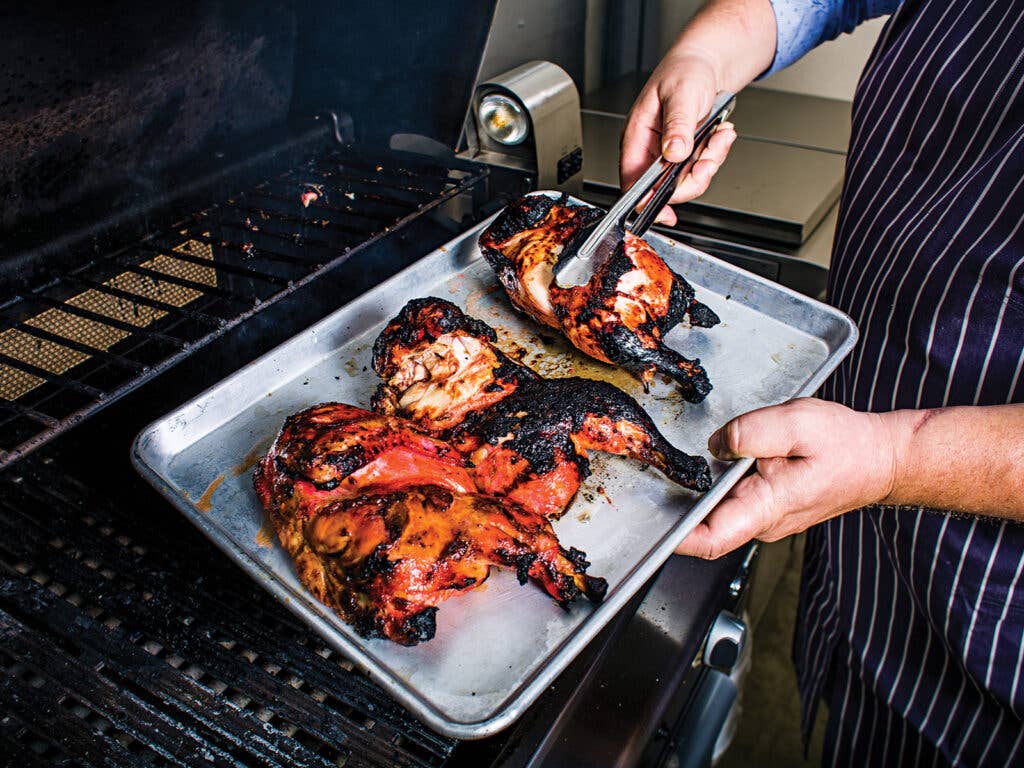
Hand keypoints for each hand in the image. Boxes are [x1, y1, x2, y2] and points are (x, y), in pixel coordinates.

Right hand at [620, 51, 737, 226]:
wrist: (706, 61)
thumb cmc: (684, 70)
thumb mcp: (681, 95)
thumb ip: (677, 126)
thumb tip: (673, 153)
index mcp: (637, 137)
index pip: (633, 181)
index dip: (646, 201)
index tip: (665, 214)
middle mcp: (650, 150)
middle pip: (665, 188)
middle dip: (694, 177)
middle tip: (709, 158)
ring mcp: (669, 154)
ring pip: (688, 180)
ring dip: (710, 162)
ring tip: (719, 136)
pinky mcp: (687, 154)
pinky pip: (701, 168)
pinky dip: (716, 154)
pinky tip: (720, 134)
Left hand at [677, 398, 898, 558]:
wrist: (882, 458)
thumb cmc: (847, 445)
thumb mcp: (797, 423)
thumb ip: (750, 432)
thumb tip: (715, 443)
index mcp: (766, 507)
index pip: (711, 539)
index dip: (676, 538)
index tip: (648, 528)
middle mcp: (762, 521)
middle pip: (706, 522)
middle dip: (680, 501)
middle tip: (659, 472)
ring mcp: (765, 517)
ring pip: (719, 508)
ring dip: (703, 486)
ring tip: (698, 458)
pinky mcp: (768, 505)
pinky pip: (734, 498)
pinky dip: (723, 480)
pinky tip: (726, 457)